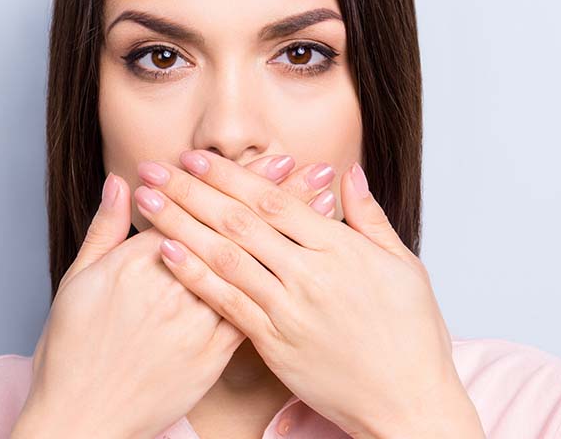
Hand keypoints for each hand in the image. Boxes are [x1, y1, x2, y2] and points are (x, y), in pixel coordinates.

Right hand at [15, 155, 337, 438]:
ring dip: (289, 235)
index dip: (235, 181)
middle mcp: (171, 290)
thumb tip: (119, 184)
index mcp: (136, 265)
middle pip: (231, 232)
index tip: (269, 158)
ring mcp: (193, 325)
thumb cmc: (72, 351)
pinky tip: (304, 265)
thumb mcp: (76, 282)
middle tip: (311, 167)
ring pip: (249, 269)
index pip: (194, 208)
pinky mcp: (208, 357)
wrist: (82, 419)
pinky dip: (280, 284)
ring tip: (322, 207)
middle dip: (275, 196)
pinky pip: (249, 315)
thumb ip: (104, 229)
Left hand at [134, 150, 484, 438]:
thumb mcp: (404, 266)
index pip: (273, 201)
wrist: (407, 402)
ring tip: (148, 202)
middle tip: (155, 167)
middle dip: (191, 191)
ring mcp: (289, 311)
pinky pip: (227, 304)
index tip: (197, 157)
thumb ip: (369, 218)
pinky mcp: (275, 344)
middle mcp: (310, 275)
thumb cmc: (412, 335)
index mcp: (341, 250)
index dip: (230, 175)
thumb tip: (348, 174)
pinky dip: (196, 276)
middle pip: (239, 222)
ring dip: (181, 226)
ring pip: (224, 258)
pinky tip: (168, 254)